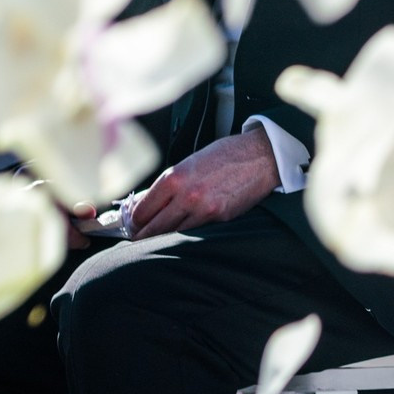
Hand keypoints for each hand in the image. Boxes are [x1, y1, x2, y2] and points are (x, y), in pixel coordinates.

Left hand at [122, 126, 278, 238]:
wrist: (261, 155)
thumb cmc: (226, 155)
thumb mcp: (189, 163)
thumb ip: (168, 184)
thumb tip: (146, 203)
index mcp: (174, 177)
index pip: (142, 210)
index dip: (134, 220)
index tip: (132, 224)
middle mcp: (186, 195)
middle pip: (153, 227)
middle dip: (143, 235)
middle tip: (138, 238)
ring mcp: (204, 209)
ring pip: (172, 233)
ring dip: (163, 236)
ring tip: (158, 238)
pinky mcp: (220, 218)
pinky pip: (195, 232)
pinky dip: (186, 233)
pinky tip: (183, 231)